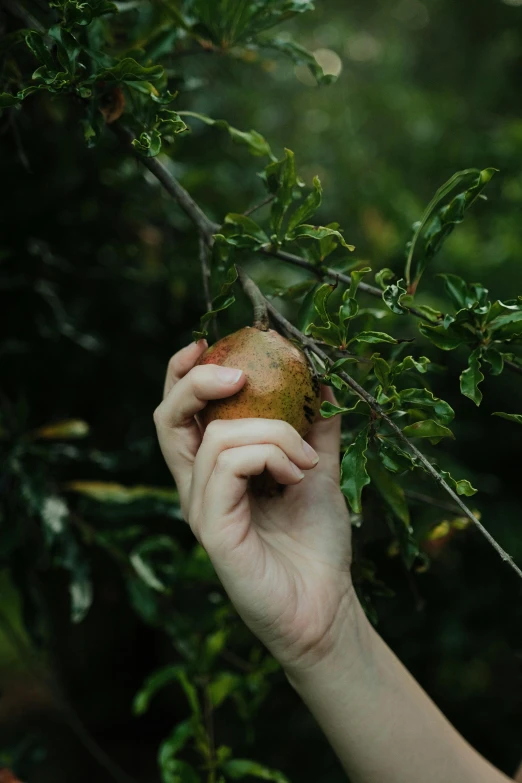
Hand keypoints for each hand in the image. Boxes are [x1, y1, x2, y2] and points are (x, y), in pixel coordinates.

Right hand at [154, 340, 354, 674]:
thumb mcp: (319, 471)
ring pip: (215, 438)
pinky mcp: (212, 529)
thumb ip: (315, 429)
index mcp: (215, 470)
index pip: (182, 414)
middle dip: (196, 383)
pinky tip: (299, 475)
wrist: (327, 604)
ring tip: (305, 461)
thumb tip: (322, 383)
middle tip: (238, 376)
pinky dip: (270, 454)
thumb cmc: (317, 543)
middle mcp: (198, 486)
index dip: (183, 374)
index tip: (206, 344)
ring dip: (272, 432)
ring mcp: (201, 508)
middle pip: (168, 419)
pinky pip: (228, 466)